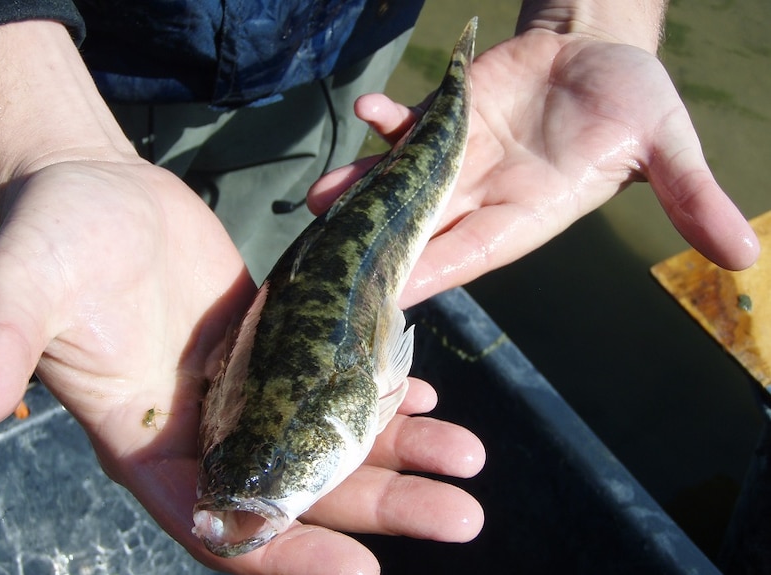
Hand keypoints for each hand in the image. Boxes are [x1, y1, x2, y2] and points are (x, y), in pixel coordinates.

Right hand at [0, 160, 483, 574]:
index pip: (222, 527)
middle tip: (463, 514)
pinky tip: (428, 400)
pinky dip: (382, 399)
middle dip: (380, 508)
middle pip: (301, 494)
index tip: (362, 573)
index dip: (287, 555)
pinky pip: (332, 388)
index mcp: (145, 449)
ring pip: (329, 444)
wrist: (94, 189)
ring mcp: (243, 395)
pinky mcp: (270, 351)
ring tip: (471, 459)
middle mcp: (204, 435)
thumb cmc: (51, 238)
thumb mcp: (18, 290)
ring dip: (400, 456)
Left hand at [309, 30, 759, 307]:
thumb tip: (745, 254)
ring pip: (404, 180)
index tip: (395, 293)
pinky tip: (368, 111)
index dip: (438, 271)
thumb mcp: (665, 145)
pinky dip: (390, 120)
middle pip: (424, 226)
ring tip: (319, 197)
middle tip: (330, 260)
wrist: (602, 52)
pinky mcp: (447, 118)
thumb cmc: (633, 102)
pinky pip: (411, 123)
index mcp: (528, 215)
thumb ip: (688, 195)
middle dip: (379, 242)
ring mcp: (458, 157)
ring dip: (364, 186)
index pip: (475, 252)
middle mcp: (484, 194)